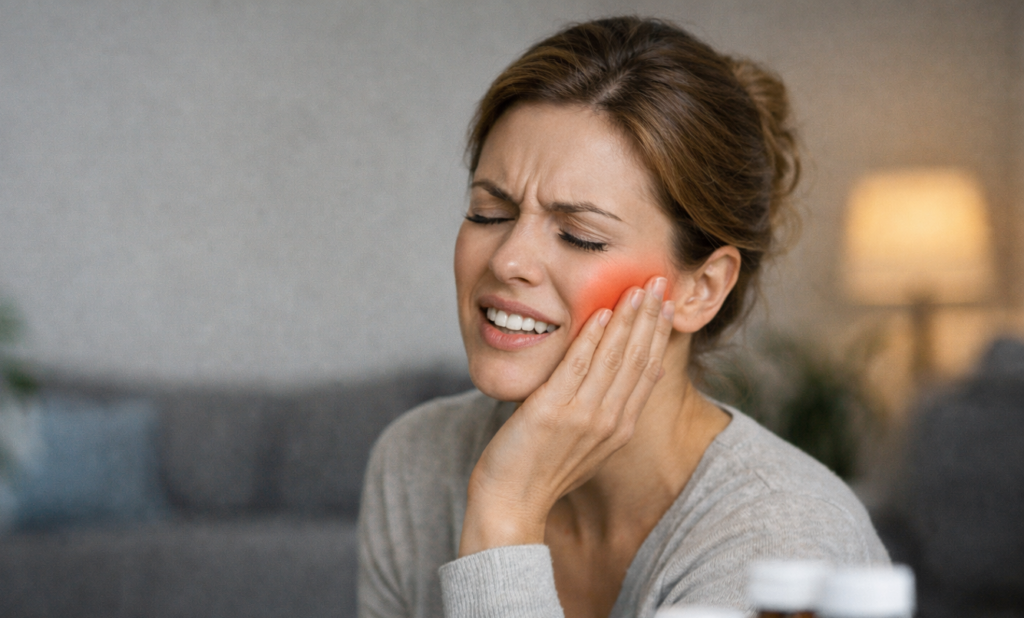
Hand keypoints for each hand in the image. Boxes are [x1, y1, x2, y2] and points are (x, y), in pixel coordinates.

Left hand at [459, 276, 674, 555]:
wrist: (511, 505)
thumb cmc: (541, 470)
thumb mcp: (589, 442)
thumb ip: (611, 409)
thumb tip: (639, 372)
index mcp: (620, 428)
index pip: (648, 371)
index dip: (659, 335)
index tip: (666, 305)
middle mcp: (609, 421)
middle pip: (639, 359)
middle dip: (651, 318)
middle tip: (661, 283)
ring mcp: (582, 417)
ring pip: (615, 358)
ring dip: (628, 320)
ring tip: (638, 288)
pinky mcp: (552, 412)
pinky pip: (577, 367)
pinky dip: (591, 339)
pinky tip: (601, 314)